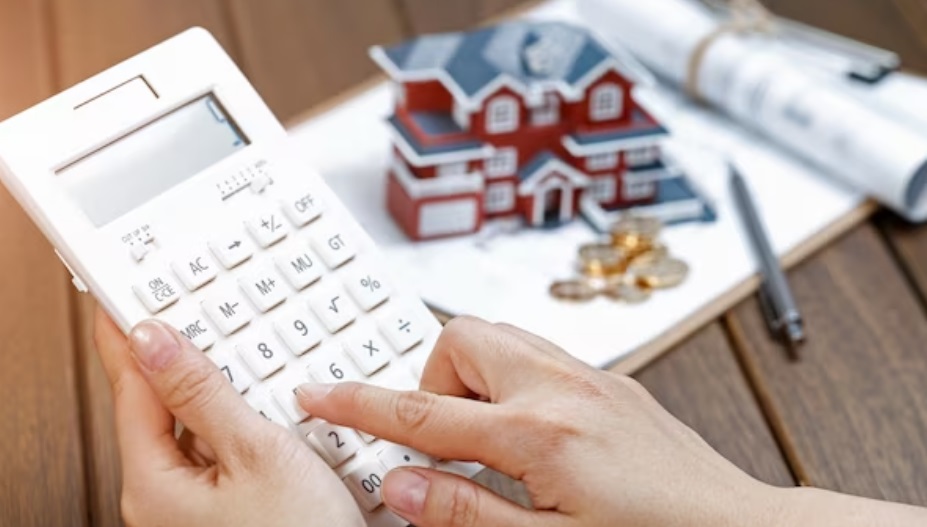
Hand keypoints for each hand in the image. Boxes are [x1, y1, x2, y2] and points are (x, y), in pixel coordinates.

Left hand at [94, 309, 363, 526]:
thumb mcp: (257, 453)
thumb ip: (202, 394)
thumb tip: (155, 342)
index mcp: (154, 483)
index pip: (130, 387)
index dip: (129, 335)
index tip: (127, 295)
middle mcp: (164, 499)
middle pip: (161, 407)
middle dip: (181, 359)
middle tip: (192, 312)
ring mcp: (196, 506)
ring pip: (198, 428)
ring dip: (221, 391)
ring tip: (242, 356)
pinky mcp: (229, 508)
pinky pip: (223, 451)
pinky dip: (243, 422)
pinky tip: (269, 408)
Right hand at [297, 316, 778, 526]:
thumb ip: (468, 514)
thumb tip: (402, 489)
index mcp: (540, 434)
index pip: (422, 412)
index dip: (358, 404)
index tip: (319, 394)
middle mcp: (564, 388)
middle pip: (460, 341)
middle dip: (430, 383)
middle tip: (442, 443)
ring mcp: (590, 378)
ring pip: (499, 338)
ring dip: (471, 380)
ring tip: (483, 441)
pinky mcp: (611, 382)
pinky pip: (536, 353)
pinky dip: (510, 380)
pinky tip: (526, 431)